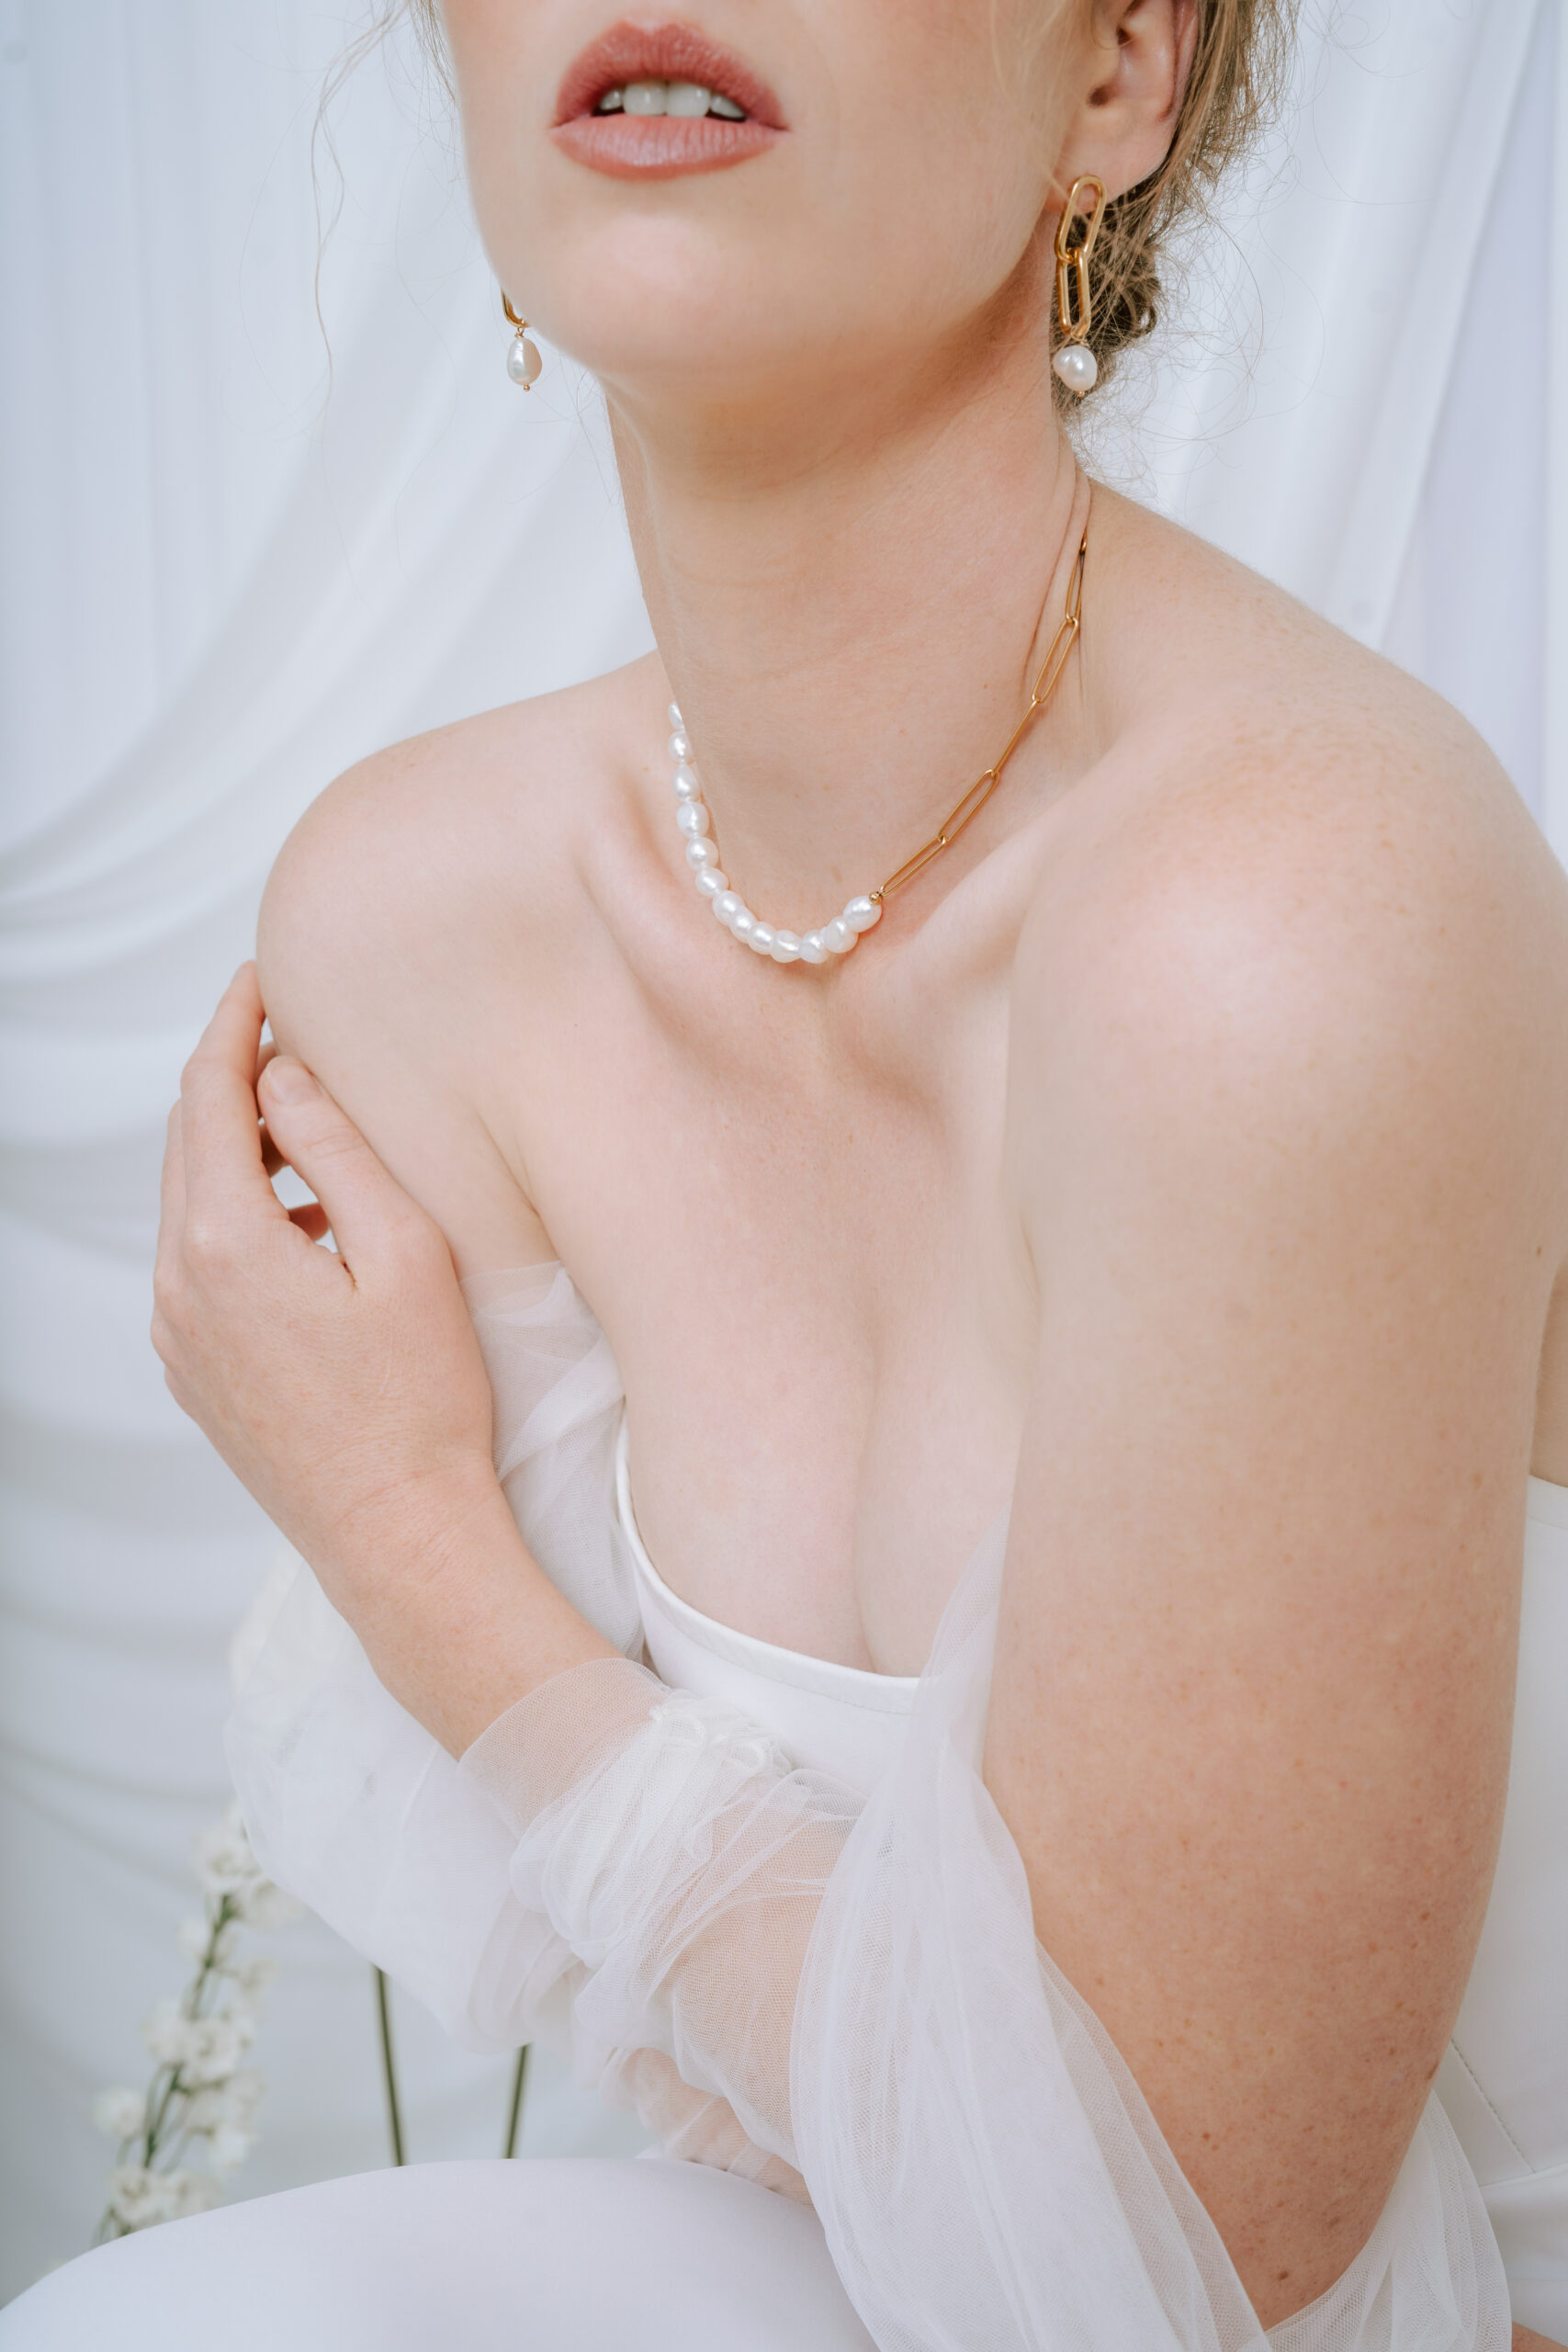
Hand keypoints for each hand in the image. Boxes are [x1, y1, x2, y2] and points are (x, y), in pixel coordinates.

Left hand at [153, 965, 502, 1651]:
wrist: (400, 1536)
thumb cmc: (423, 1402)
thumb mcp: (406, 1253)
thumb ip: (337, 1148)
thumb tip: (284, 1072)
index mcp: (223, 1243)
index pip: (210, 1095)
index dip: (234, 1023)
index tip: (265, 977)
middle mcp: (178, 1285)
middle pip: (188, 1142)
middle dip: (235, 1079)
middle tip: (297, 1038)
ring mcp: (178, 1336)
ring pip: (190, 1204)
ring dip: (243, 1152)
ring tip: (319, 1135)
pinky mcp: (195, 1372)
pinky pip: (199, 1263)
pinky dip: (240, 1218)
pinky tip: (312, 1230)